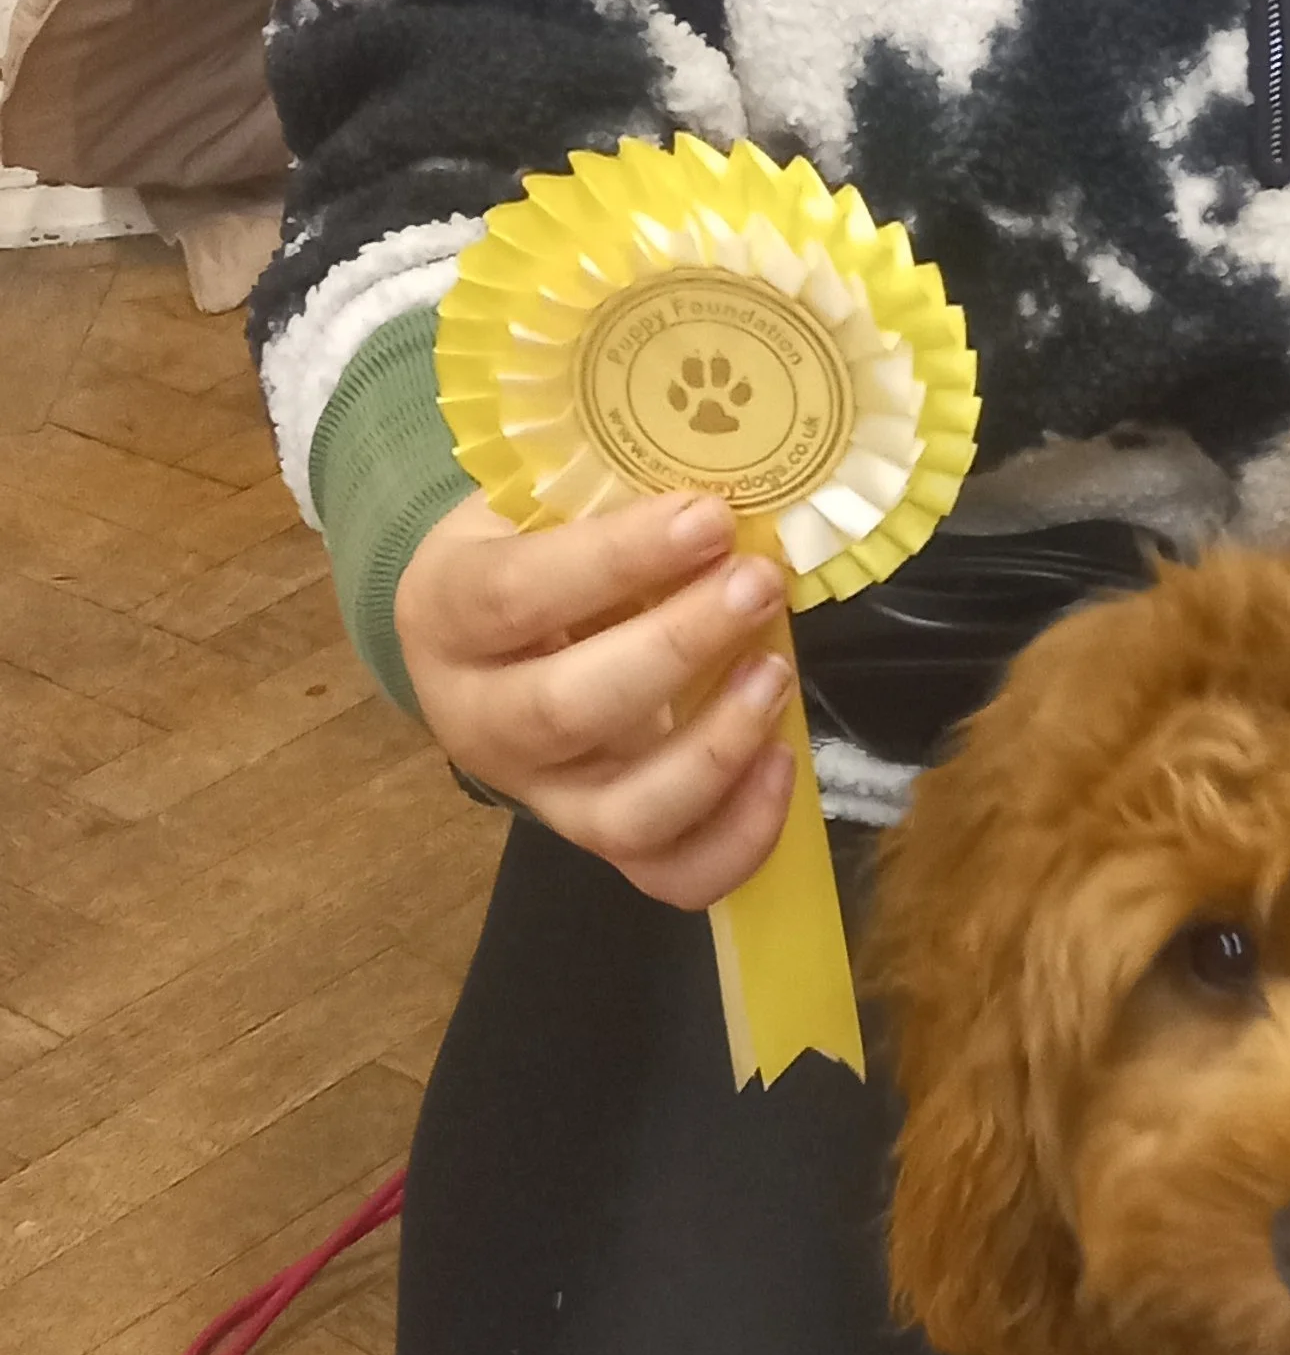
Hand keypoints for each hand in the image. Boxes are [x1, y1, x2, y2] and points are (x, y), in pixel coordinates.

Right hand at [394, 487, 801, 905]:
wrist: (489, 632)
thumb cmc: (529, 547)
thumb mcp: (538, 502)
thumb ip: (607, 494)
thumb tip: (726, 479)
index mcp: (443, 613)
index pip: (518, 594)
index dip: (619, 558)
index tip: (710, 516)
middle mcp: (475, 720)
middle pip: (566, 709)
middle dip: (678, 647)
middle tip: (758, 584)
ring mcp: (539, 795)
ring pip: (621, 814)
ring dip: (714, 748)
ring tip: (776, 674)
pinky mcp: (596, 839)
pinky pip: (668, 875)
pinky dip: (737, 837)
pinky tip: (782, 762)